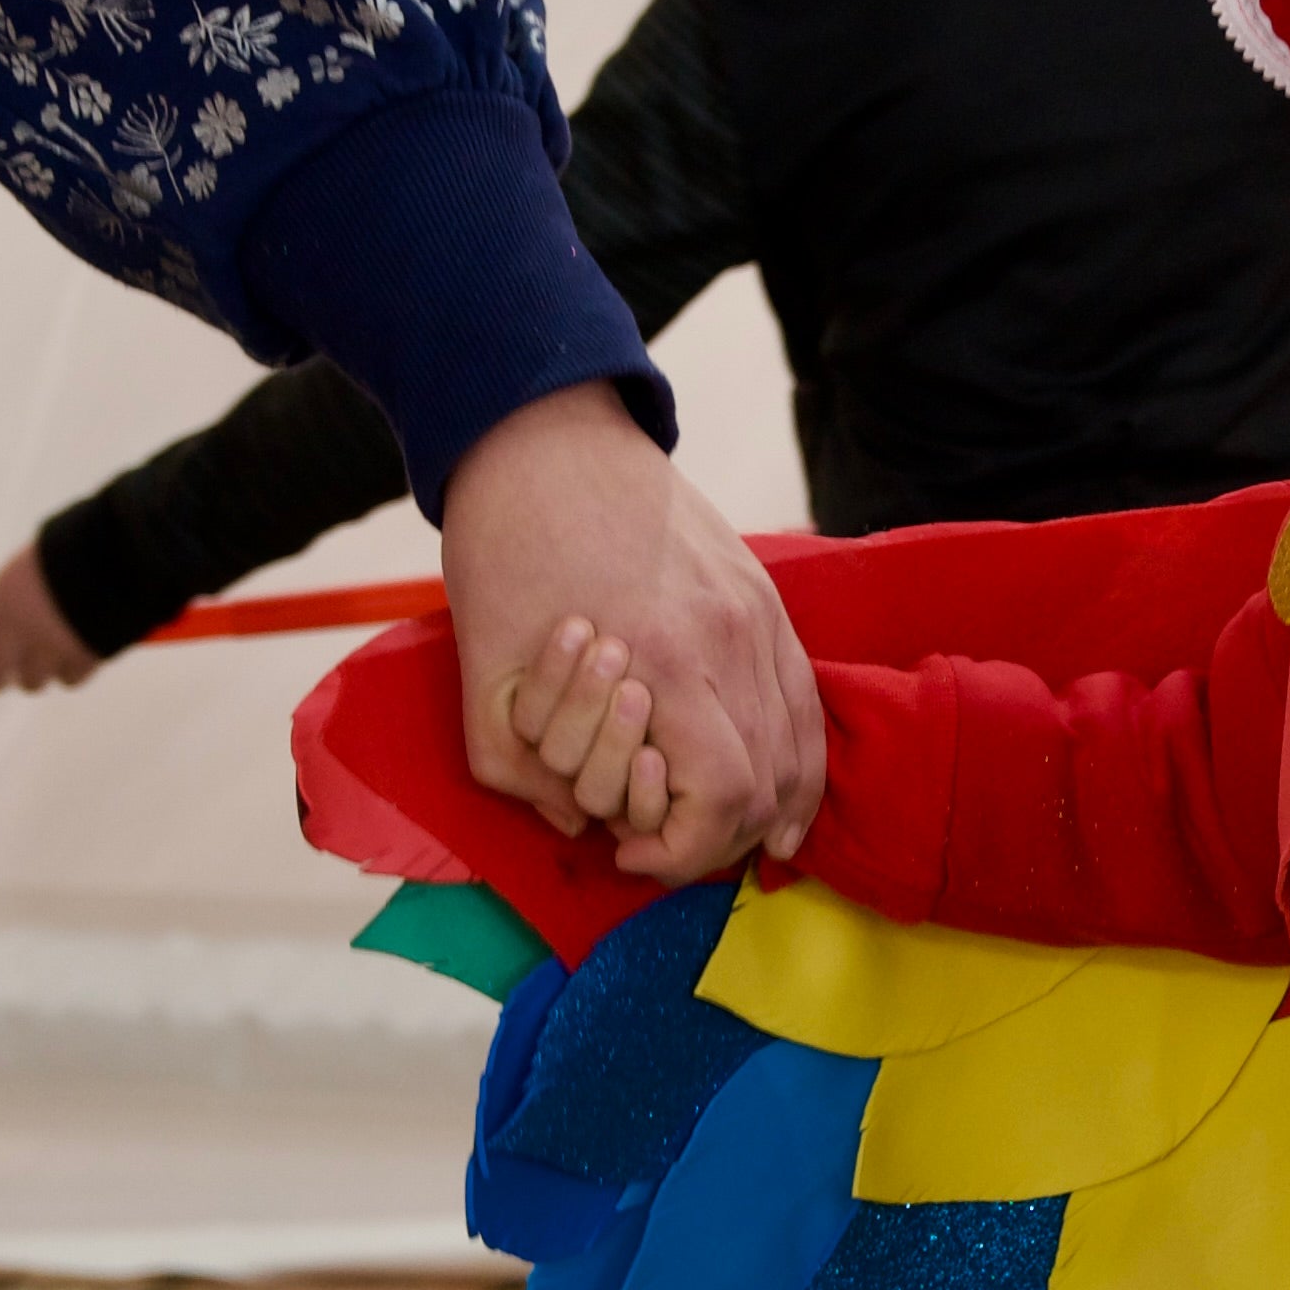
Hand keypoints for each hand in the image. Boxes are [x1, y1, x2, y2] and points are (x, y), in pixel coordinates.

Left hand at [0, 543, 105, 695]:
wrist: (119, 549)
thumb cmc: (68, 553)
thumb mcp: (26, 571)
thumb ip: (5, 607)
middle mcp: (20, 627)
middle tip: (3, 677)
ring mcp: (53, 645)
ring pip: (32, 683)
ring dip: (37, 675)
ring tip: (50, 654)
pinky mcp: (85, 656)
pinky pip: (70, 680)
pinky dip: (71, 672)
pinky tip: (78, 653)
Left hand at [438, 379, 822, 876]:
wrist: (542, 435)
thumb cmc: (504, 546)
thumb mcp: (483, 669)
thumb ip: (520, 766)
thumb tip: (580, 824)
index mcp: (662, 659)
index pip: (722, 799)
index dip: (683, 851)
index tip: (632, 854)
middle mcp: (730, 639)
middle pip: (771, 785)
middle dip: (723, 839)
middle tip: (667, 848)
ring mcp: (758, 612)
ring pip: (802, 747)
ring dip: (772, 807)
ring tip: (732, 837)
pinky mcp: (763, 593)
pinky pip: (806, 697)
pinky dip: (798, 758)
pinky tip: (781, 796)